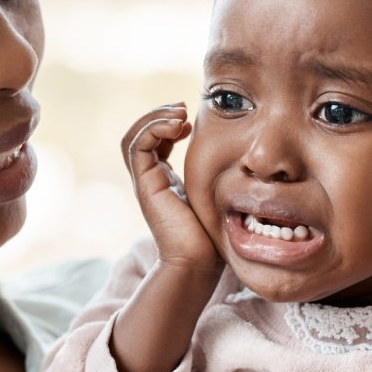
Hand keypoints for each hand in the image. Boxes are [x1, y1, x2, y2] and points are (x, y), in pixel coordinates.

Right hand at [121, 103, 219, 275]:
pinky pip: (138, 146)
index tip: (191, 120)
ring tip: (179, 114)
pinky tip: (177, 126)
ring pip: (133, 137)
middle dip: (159, 115)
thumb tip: (238, 156)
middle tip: (183, 108)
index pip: (154, 141)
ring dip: (154, 118)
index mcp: (163, 181)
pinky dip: (154, 129)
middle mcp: (149, 179)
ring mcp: (145, 182)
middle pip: (138, 135)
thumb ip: (217, 176)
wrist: (199, 263)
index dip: (168, 123)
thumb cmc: (213, 237)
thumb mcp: (216, 196)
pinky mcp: (145, 184)